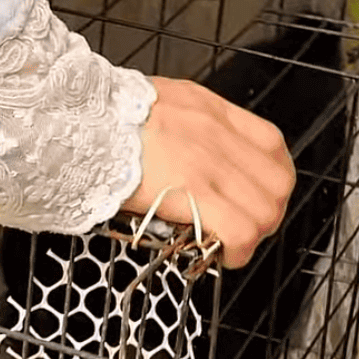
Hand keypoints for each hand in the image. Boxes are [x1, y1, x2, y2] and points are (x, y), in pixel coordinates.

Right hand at [120, 77, 295, 269]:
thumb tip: (183, 151)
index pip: (271, 144)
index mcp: (208, 110)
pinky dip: (238, 248)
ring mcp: (209, 164)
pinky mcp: (194, 192)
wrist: (79, 124)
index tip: (255, 194)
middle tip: (244, 226)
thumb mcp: (156, 104)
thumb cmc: (101, 119)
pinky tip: (221, 253)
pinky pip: (240, 230)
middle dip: (267, 211)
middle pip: (278, 183)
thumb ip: (182, 124)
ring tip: (229, 243)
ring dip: (253, 234)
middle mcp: (217, 134)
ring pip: (266, 210)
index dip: (270, 178)